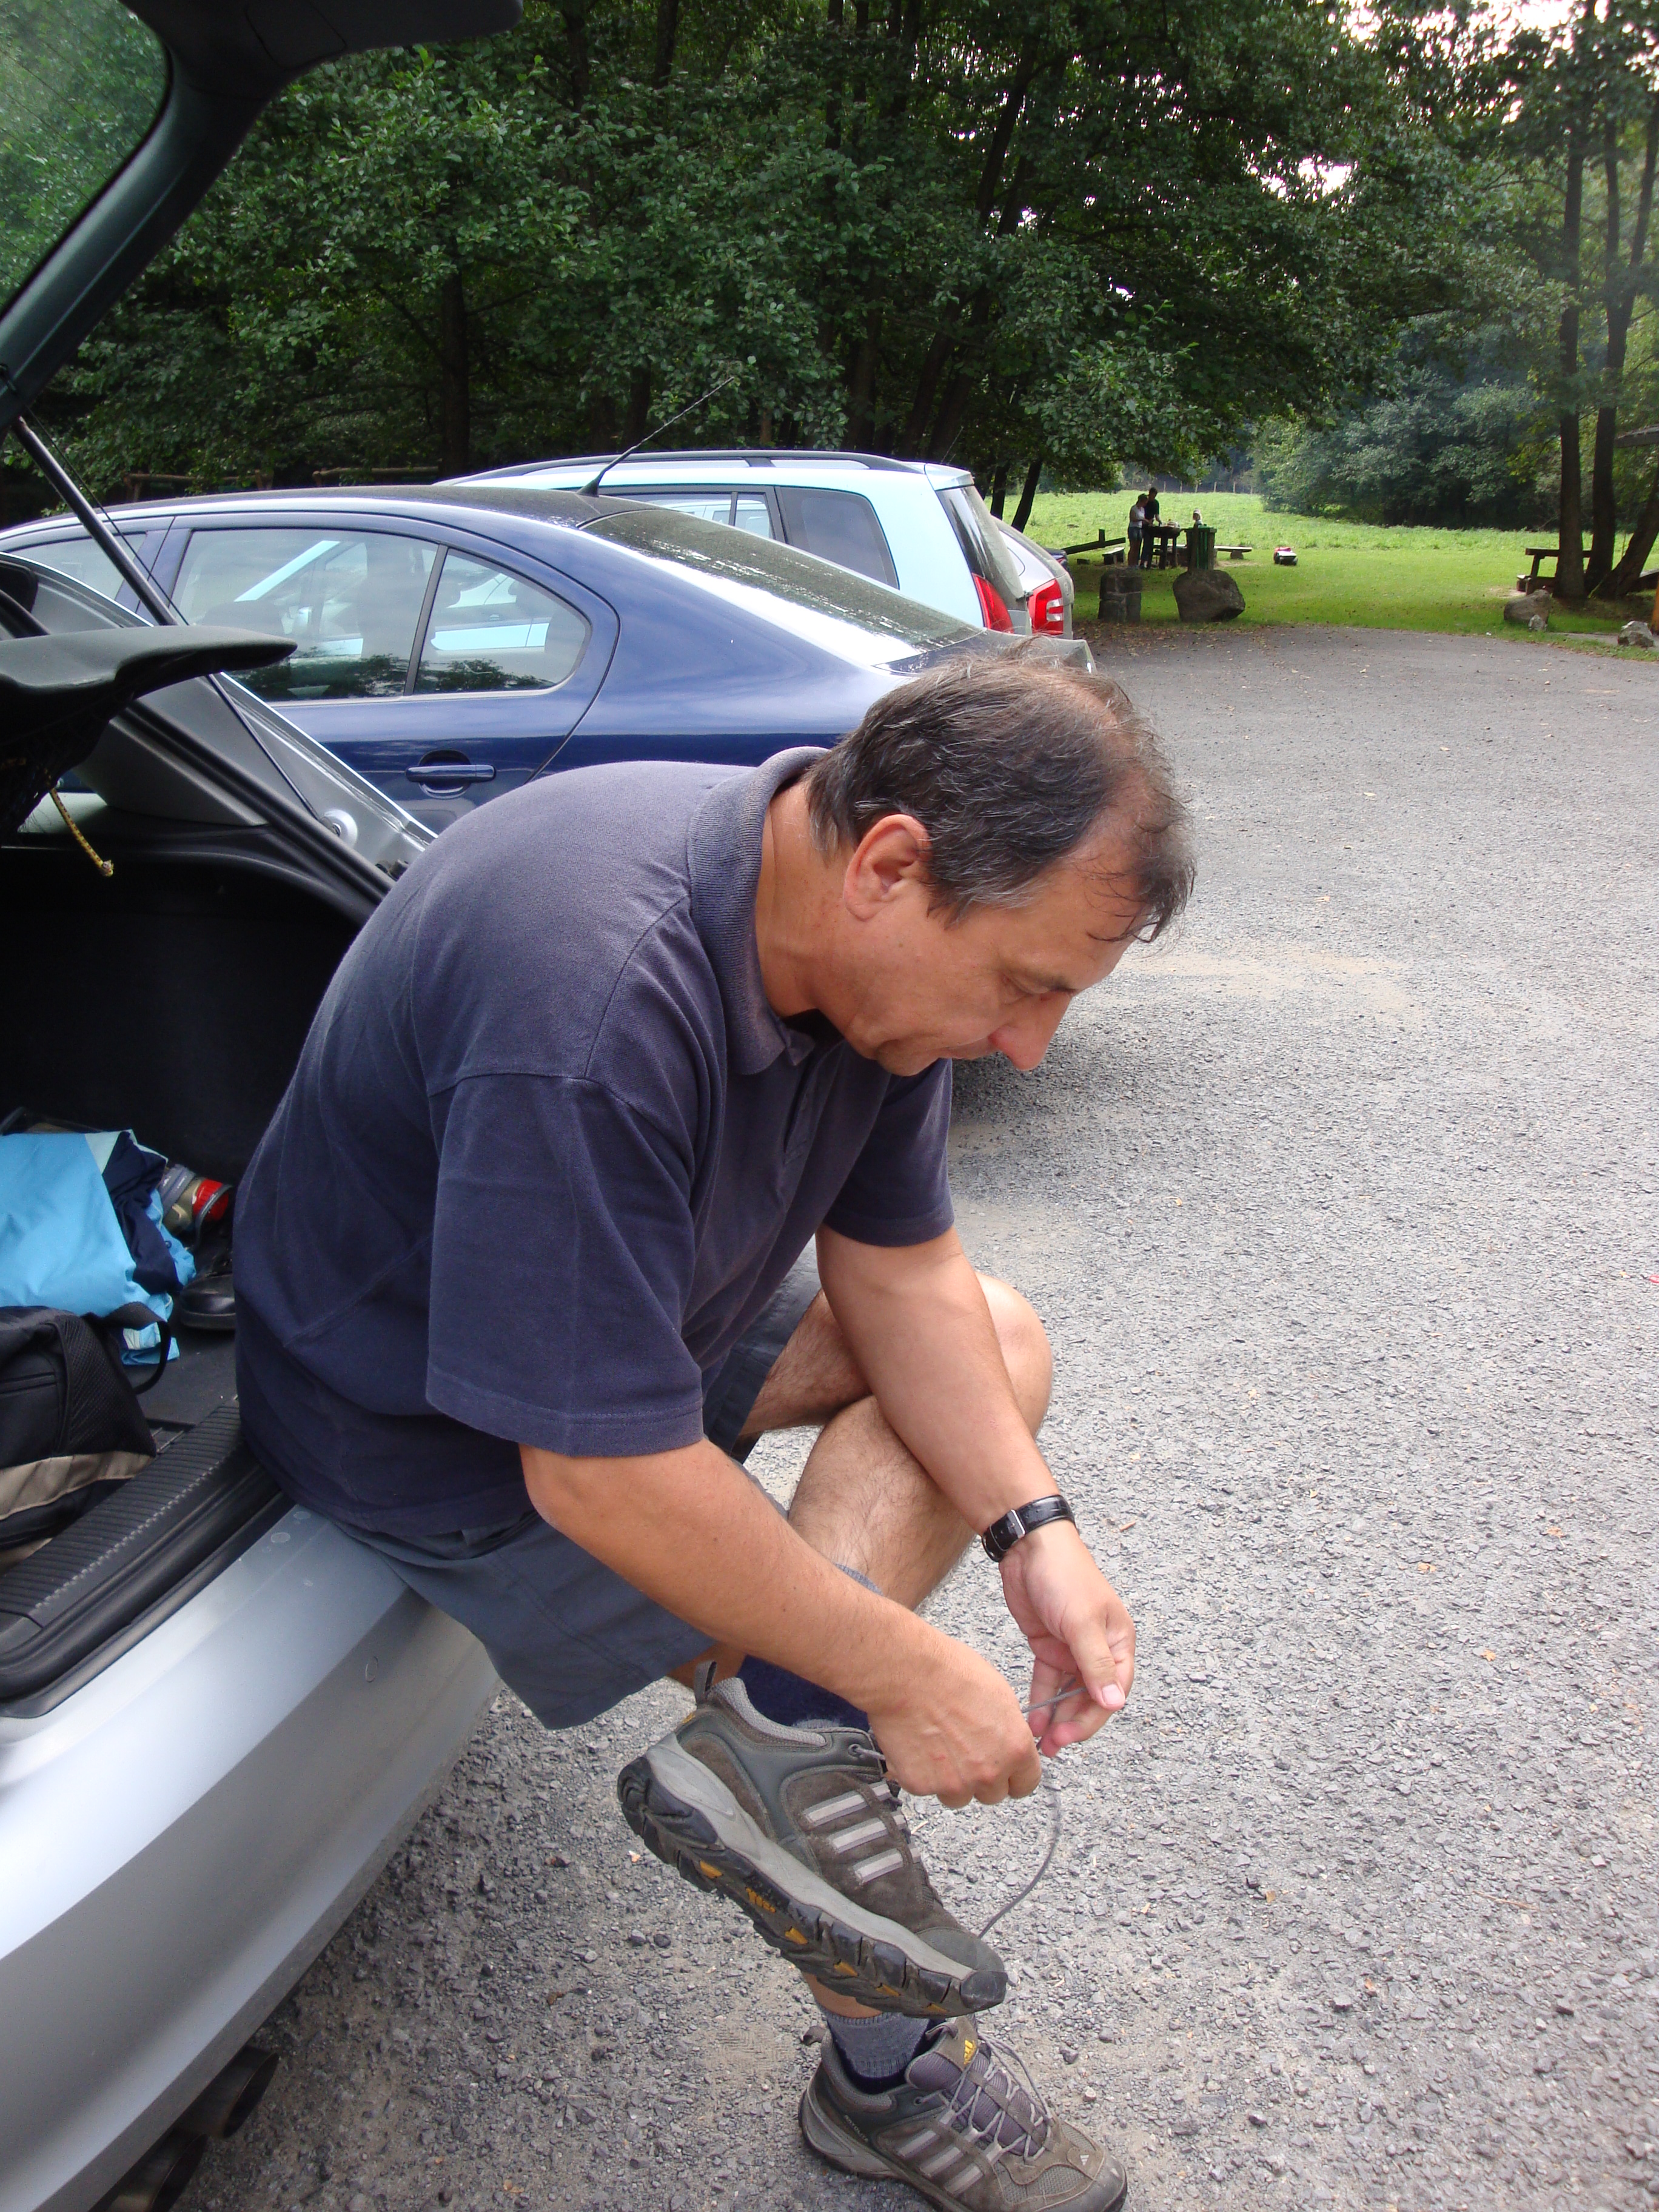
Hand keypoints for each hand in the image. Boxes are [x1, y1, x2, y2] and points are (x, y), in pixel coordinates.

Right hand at [862, 1623, 1042, 1809]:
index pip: (1026, 1783)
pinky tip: (918, 1745)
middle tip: (964, 1751)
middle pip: (992, 1794)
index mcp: (1014, 1748)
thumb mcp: (999, 1695)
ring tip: (938, 1745)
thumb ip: (1007, 1731)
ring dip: (951, 1779)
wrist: (907, 1673)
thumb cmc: (948, 1673)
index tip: (1006, 1773)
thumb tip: (1005, 1742)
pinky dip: (921, 1772)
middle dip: (980, 1777)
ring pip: (958, 1796)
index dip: (1013, 1776)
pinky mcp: (922, 1785)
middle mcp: (988, 1771)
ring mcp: (955, 1783)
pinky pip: (926, 1788)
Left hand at [999, 1520, 1134, 1754]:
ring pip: (1068, 1695)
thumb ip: (1096, 1665)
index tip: (1071, 1735)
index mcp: (1118, 1642)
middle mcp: (1099, 1649)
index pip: (1113, 1691)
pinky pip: (1048, 1682)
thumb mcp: (1082, 1622)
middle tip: (1052, 1745)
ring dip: (1056, 1718)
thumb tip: (1114, 1704)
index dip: (1094, 1717)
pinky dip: (1042, 1702)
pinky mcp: (1048, 1646)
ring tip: (1040, 1742)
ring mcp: (1072, 1649)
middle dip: (1073, 1723)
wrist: (1028, 1548)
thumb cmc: (1064, 1576)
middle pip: (1090, 1698)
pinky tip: (1032, 1721)